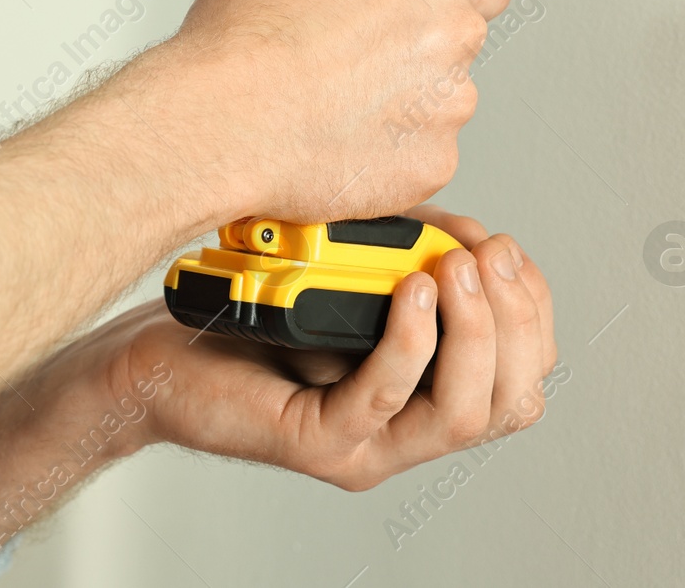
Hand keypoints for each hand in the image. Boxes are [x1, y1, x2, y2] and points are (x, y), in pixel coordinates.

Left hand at [108, 206, 555, 489]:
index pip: (520, 378)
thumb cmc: (243, 318)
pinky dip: (409, 342)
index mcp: (420, 397)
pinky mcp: (317, 442)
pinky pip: (384, 398)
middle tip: (486, 259)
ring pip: (461, 415)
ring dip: (474, 333)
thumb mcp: (348, 277)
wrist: (153, 353)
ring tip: (454, 270)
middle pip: (509, 404)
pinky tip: (411, 293)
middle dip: (515, 322)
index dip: (531, 315)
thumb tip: (469, 238)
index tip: (507, 253)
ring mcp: (362, 445)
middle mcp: (401, 431)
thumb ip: (411, 261)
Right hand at [136, 0, 509, 227]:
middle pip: (454, 41)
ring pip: (435, 102)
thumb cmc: (243, 44)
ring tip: (334, 101)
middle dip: (412, 47)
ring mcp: (446, 107)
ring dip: (398, 102)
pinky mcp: (429, 166)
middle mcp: (451, 38)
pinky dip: (386, 152)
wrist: (222, 122)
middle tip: (355, 53)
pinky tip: (338, 138)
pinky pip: (419, 156)